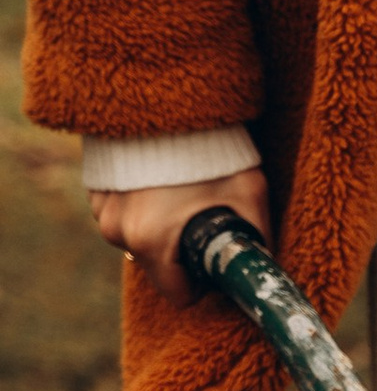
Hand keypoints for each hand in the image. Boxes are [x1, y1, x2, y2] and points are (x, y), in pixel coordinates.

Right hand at [88, 164, 270, 304]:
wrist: (167, 95)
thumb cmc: (213, 148)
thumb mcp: (249, 196)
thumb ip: (258, 239)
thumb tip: (266, 267)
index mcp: (152, 242)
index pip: (179, 295)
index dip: (204, 282)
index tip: (215, 258)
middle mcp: (118, 231)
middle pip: (159, 266)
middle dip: (182, 251)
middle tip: (204, 215)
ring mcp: (102, 209)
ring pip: (139, 239)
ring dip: (159, 226)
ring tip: (181, 191)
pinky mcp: (94, 187)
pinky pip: (122, 214)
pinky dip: (141, 204)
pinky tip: (160, 178)